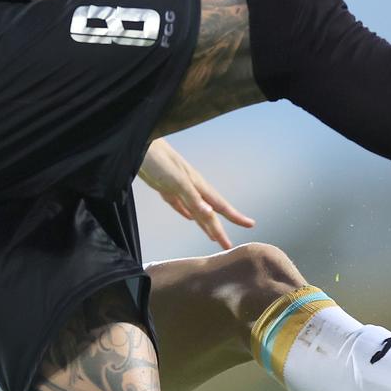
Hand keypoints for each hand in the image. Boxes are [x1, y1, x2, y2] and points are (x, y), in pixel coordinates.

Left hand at [138, 138, 253, 248]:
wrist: (140, 145)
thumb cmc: (158, 160)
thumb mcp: (177, 180)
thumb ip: (193, 197)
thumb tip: (210, 213)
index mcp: (197, 186)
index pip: (220, 206)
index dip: (235, 217)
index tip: (250, 224)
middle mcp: (191, 188)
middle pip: (209, 213)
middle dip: (219, 229)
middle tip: (228, 245)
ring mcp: (178, 188)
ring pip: (197, 211)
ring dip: (205, 224)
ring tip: (212, 236)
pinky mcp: (164, 188)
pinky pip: (180, 205)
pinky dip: (186, 213)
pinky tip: (189, 218)